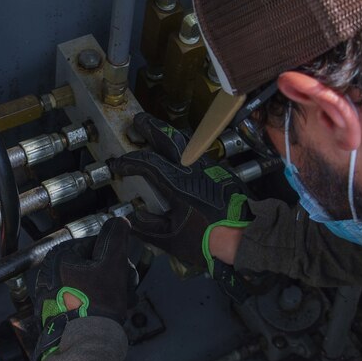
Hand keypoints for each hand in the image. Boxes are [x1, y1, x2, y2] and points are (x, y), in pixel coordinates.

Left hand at [31, 218, 135, 360]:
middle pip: (91, 265)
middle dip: (112, 276)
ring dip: (107, 291)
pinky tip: (106, 313)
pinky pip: (78, 300)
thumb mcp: (113, 264)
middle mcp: (49, 273)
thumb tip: (119, 221)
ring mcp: (49, 295)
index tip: (124, 270)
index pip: (95, 245)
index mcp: (59, 257)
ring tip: (120, 303)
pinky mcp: (53, 314)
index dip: (115, 257)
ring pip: (87, 284)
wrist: (86, 343)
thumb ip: (116, 237)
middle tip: (125, 288)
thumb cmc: (97, 304)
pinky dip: (93, 304)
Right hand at [110, 113, 251, 274]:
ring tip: (157, 132)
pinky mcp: (220, 171)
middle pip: (169, 138)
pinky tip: (180, 154)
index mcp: (177, 184)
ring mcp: (208, 167)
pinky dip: (184, 147)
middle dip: (150, 127)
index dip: (128, 161)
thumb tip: (130, 218)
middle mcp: (193, 169)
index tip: (117, 164)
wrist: (244, 236)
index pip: (147, 163)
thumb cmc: (206, 239)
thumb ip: (146, 227)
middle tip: (137, 121)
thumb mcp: (170, 239)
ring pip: (186, 142)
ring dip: (168, 135)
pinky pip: (198, 152)